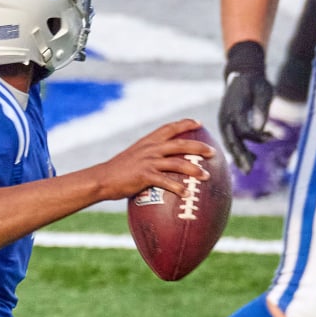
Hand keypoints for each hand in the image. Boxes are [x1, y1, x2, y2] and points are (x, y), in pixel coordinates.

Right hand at [89, 118, 216, 200]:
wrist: (102, 178)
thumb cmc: (117, 172)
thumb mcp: (133, 157)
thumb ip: (147, 157)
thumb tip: (160, 165)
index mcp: (148, 141)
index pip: (170, 127)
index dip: (185, 123)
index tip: (199, 123)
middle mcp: (150, 148)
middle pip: (181, 143)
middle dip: (199, 147)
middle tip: (213, 152)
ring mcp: (148, 161)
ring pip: (177, 162)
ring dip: (194, 169)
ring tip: (206, 176)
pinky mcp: (144, 175)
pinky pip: (166, 181)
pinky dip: (177, 187)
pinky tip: (186, 193)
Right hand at [219, 41, 273, 171]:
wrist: (241, 73)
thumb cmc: (256, 82)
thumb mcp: (264, 90)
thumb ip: (262, 109)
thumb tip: (260, 128)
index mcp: (235, 108)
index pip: (244, 130)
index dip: (257, 137)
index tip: (272, 137)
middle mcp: (226, 117)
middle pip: (233, 141)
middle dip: (241, 156)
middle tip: (249, 171)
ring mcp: (224, 120)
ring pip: (230, 142)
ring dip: (239, 156)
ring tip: (248, 169)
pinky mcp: (226, 123)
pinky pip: (230, 139)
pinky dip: (237, 149)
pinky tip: (248, 157)